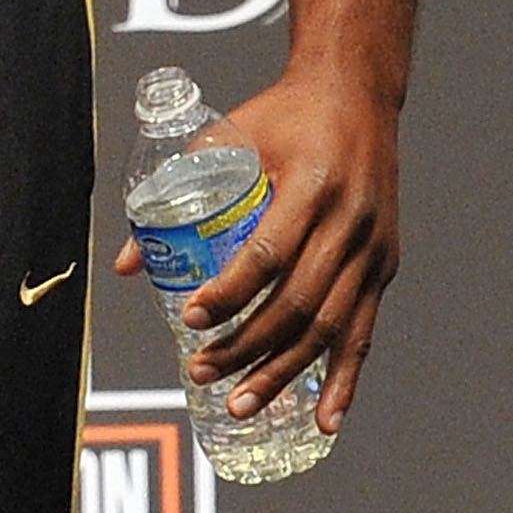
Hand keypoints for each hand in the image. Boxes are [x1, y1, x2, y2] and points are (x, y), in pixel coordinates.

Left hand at [112, 67, 400, 433]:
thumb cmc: (284, 113)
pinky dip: (344, 379)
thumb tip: (128, 260)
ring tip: (242, 403)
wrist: (355, 94)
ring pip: (327, 326)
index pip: (268, 253)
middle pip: (296, 302)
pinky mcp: (384, 265)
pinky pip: (364, 331)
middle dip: (247, 346)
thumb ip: (177, 189)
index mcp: (312, 184)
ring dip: (284, 372)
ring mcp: (372, 248)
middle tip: (203, 372)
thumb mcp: (229, 136)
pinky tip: (326, 419)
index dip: (230, 293)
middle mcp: (349, 221)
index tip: (191, 318)